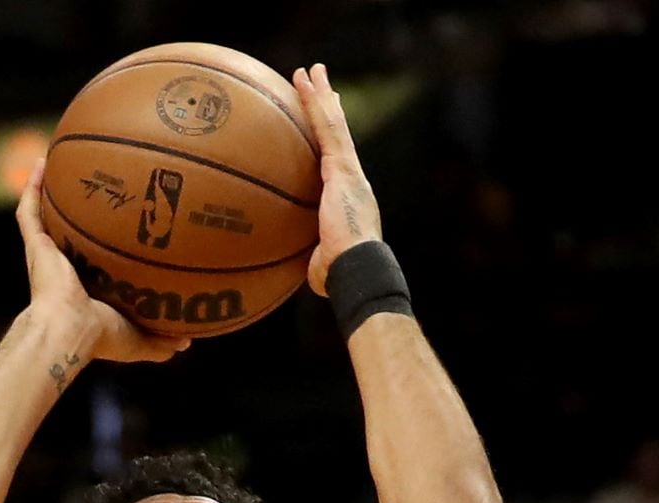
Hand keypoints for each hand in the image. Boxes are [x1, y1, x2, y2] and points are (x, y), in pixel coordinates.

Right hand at [13, 165, 183, 365]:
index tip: (127, 226)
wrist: (69, 331)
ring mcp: (48, 254)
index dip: (108, 246)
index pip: (98, 262)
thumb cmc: (102, 337)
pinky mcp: (35, 246)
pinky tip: (40, 161)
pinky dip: (32, 186)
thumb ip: (162, 340)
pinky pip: (29, 210)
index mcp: (89, 287)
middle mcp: (67, 267)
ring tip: (65, 163)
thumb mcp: (141, 340)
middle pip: (73, 233)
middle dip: (82, 213)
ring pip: (47, 216)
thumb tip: (187, 341)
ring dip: (51, 192)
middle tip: (101, 185)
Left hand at [291, 64, 381, 294]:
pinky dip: (314, 102)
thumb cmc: (341, 276)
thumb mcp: (321, 262)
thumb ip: (312, 256)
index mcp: (349, 199)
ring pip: (332, 125)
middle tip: (320, 83)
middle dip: (329, 108)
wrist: (357, 270)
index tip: (326, 122)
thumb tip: (301, 265)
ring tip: (309, 71)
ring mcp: (349, 171)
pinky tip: (304, 81)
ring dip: (320, 95)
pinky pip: (325, 128)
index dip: (333, 139)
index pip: (338, 160)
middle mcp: (353, 180)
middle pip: (338, 135)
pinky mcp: (342, 168)